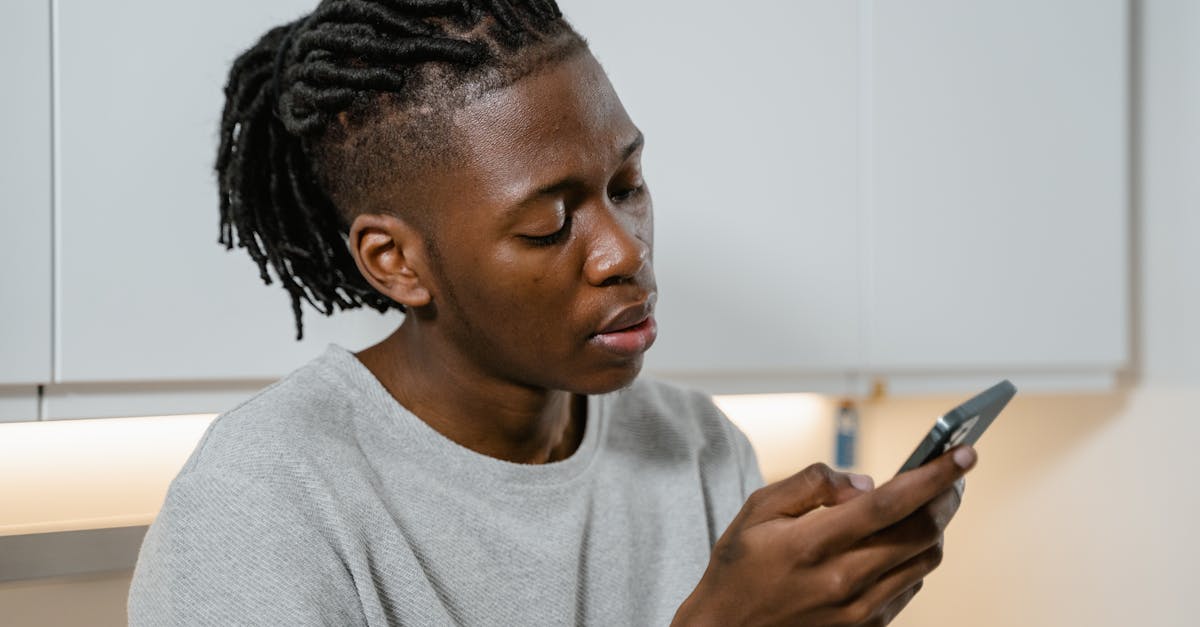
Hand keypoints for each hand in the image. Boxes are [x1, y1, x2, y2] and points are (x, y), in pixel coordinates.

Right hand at [672, 446, 975, 625]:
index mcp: (812, 545)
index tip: (964, 453)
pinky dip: (915, 557)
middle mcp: (842, 580)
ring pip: (925, 561)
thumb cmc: (740, 566)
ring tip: (926, 504)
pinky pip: (911, 586)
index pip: (889, 504)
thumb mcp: (758, 511)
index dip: (933, 476)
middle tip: (953, 473)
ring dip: (936, 527)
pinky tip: (898, 542)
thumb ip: (810, 484)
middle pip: (922, 533)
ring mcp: (859, 609)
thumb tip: (864, 481)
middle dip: (947, 497)